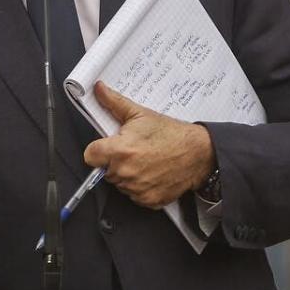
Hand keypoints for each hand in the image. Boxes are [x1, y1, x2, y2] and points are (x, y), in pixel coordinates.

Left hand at [82, 81, 214, 209]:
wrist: (199, 152)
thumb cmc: (171, 134)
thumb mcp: (140, 114)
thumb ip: (114, 102)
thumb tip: (98, 89)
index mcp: (120, 150)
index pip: (90, 156)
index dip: (98, 149)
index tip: (108, 146)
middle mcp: (125, 173)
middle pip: (104, 170)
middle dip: (114, 161)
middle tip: (133, 150)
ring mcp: (136, 189)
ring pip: (119, 183)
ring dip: (126, 175)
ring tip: (144, 161)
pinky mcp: (147, 201)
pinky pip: (133, 195)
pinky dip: (139, 187)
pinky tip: (151, 173)